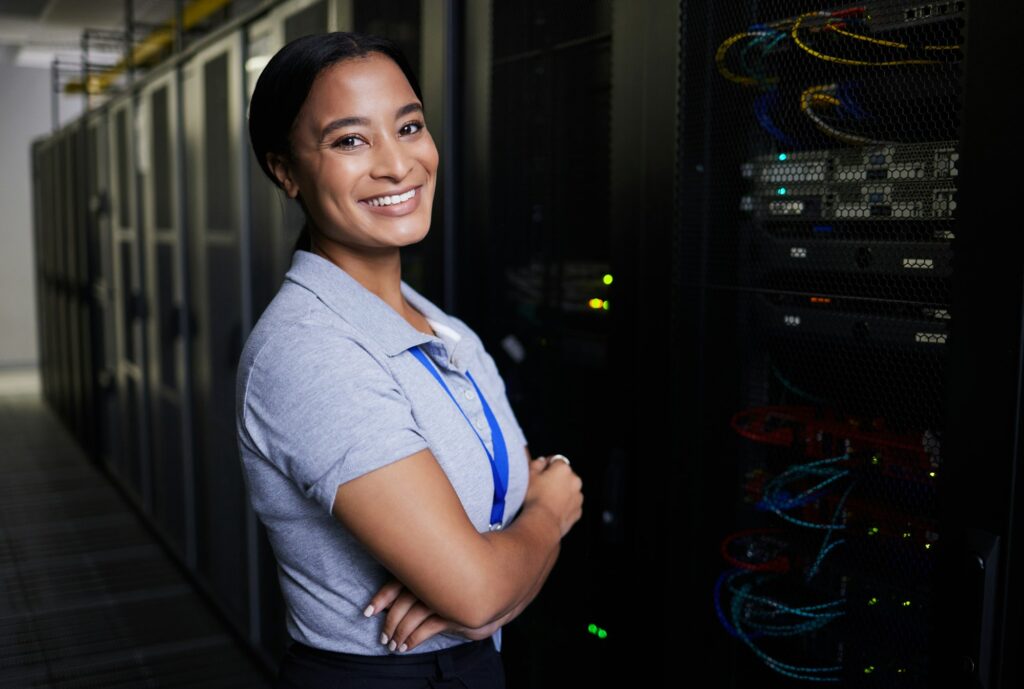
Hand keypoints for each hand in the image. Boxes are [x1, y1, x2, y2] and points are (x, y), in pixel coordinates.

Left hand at [365, 577, 502, 652]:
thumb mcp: (434, 584)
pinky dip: (413, 639)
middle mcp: (431, 582)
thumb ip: (415, 587)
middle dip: (389, 623)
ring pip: (413, 617)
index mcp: (424, 571)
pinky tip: (407, 645)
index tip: (368, 612)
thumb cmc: (457, 587)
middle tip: (383, 637)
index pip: (396, 583)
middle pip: (402, 604)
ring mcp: (442, 597)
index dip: (381, 598)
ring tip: (393, 645)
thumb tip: (389, 601)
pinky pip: (427, 628)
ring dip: (399, 634)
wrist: (490, 590)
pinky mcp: (453, 613)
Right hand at [523, 454, 583, 537]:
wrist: (542, 522)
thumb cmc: (535, 498)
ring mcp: (578, 496)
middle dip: (556, 479)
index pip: (556, 460)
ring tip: (548, 500)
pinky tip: (554, 509)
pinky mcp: (578, 510)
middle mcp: (575, 480)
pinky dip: (565, 505)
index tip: (540, 473)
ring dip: (562, 492)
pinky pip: (571, 504)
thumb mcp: (530, 475)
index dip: (547, 466)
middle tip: (543, 488)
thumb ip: (536, 464)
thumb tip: (542, 461)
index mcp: (563, 468)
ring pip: (570, 490)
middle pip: (565, 475)